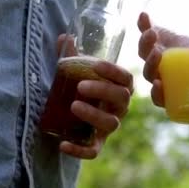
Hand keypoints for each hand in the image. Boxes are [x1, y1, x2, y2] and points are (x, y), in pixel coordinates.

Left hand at [56, 35, 133, 158]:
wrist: (77, 115)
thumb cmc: (82, 88)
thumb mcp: (78, 71)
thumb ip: (72, 55)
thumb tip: (65, 36)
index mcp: (119, 88)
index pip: (126, 79)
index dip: (113, 71)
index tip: (95, 64)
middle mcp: (120, 108)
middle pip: (121, 98)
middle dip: (102, 90)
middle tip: (80, 85)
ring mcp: (110, 126)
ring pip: (111, 123)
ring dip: (94, 114)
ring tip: (74, 106)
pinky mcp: (97, 143)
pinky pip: (94, 151)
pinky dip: (80, 150)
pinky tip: (62, 145)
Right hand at [137, 10, 188, 144]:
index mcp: (179, 54)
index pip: (156, 40)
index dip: (145, 28)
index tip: (144, 16)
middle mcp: (171, 70)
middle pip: (148, 56)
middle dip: (145, 44)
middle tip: (152, 34)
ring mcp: (173, 87)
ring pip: (151, 76)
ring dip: (149, 64)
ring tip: (157, 54)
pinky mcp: (177, 105)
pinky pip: (161, 100)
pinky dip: (157, 93)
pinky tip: (159, 84)